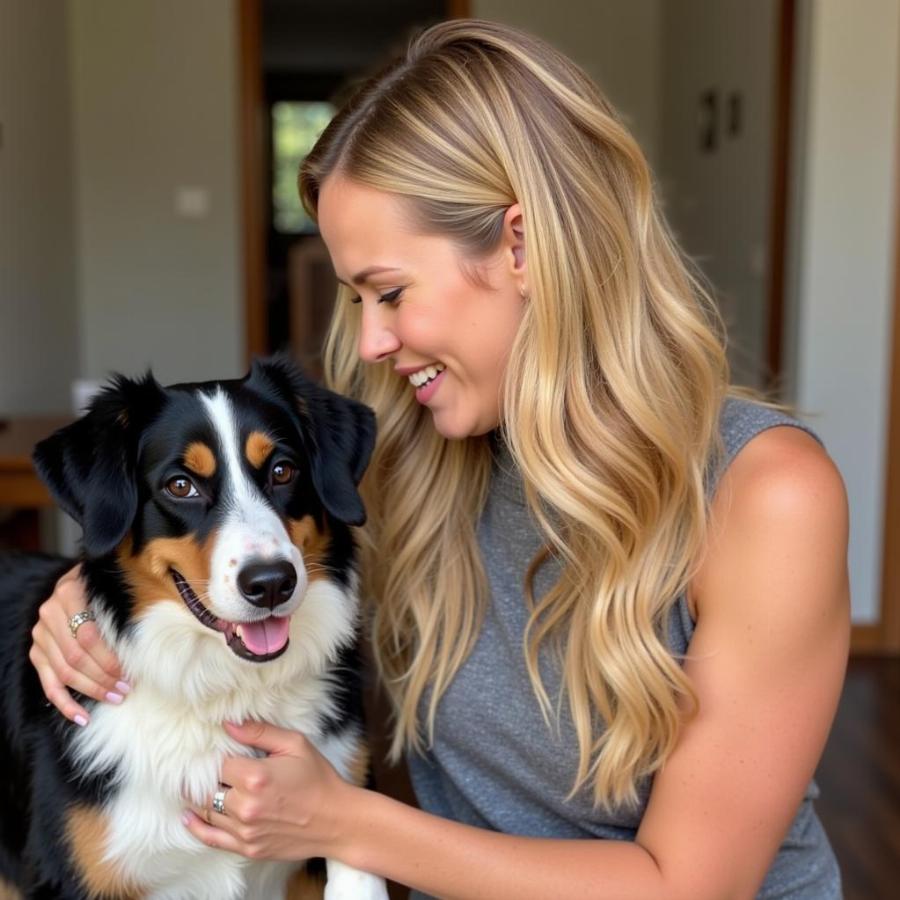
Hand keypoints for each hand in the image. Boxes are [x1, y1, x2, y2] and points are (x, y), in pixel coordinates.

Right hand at [29, 563, 128, 724]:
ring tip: (116, 697)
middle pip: (76, 656)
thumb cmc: (106, 586)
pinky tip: (82, 717)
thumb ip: (128, 594)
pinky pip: (48, 685)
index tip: (131, 672)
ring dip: (91, 690)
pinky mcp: (36, 654)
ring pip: (64, 672)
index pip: (89, 637)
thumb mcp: (115, 582)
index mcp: (69, 592)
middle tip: (127, 688)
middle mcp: (49, 613)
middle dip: (104, 676)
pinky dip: (65, 704)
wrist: (77, 582)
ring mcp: (40, 635)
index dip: (110, 659)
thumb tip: (165, 613)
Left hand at [184, 720, 351, 861]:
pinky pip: (211, 839)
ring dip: (200, 799)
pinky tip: (188, 817)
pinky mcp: (248, 848)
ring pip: (207, 812)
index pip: (217, 763)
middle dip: (203, 778)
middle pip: (207, 788)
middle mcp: (246, 806)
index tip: (214, 752)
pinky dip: (196, 828)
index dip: (214, 757)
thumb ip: (260, 732)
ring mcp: (245, 831)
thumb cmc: (318, 778)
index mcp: (256, 777)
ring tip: (194, 787)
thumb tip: (228, 724)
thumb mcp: (295, 745)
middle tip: (199, 769)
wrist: (336, 820)